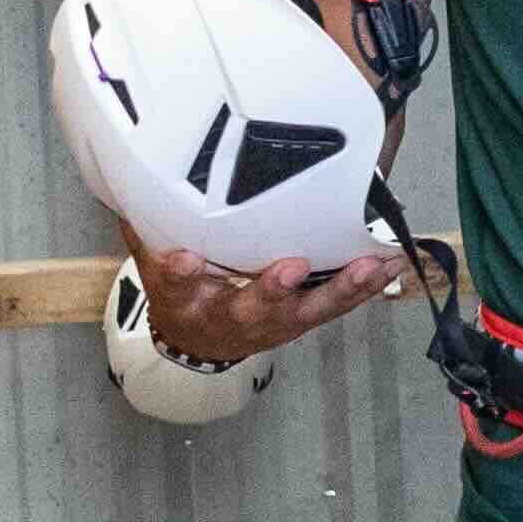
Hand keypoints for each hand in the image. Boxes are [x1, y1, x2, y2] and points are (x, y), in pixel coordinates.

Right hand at [131, 237, 403, 371]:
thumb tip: (131, 180)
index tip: (182, 259)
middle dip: (272, 290)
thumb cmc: (183, 295)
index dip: (180, 274)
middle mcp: (233, 318)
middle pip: (253, 308)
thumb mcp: (154, 267)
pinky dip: (366, 288)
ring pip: (309, 311)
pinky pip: (337, 306)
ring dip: (341, 290)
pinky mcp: (304, 319)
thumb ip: (147, 228)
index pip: (177, 287)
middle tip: (291, 268)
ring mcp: (274, 323)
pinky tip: (391, 266)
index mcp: (187, 302)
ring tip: (370, 267)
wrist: (200, 341)